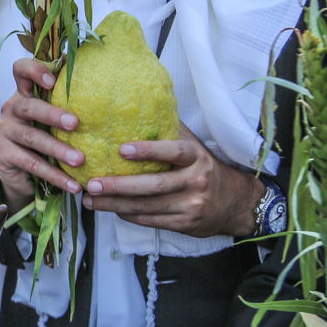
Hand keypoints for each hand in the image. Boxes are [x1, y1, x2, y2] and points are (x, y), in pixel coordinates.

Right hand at [0, 58, 84, 210]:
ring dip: (58, 149)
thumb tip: (101, 82)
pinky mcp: (2, 154)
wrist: (21, 174)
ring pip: (32, 137)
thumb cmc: (44, 138)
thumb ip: (66, 103)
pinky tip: (72, 184)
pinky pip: (31, 164)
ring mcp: (4, 131)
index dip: (34, 70)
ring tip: (80, 160)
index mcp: (24, 94)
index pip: (21, 71)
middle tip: (75, 124)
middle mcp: (11, 109)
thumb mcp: (52, 119)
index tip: (53, 81)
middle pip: (28, 106)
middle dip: (52, 114)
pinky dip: (54, 175)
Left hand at [82, 124, 263, 237]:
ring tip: (90, 199)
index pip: (174, 151)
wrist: (236, 202)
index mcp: (197, 157)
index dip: (149, 150)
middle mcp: (196, 181)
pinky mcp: (186, 224)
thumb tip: (140, 102)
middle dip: (119, 185)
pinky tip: (110, 209)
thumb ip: (171, 129)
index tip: (121, 149)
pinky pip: (152, 220)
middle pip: (154, 185)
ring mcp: (192, 205)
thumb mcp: (195, 145)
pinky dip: (129, 215)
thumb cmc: (204, 167)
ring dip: (115, 204)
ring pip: (148, 206)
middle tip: (92, 183)